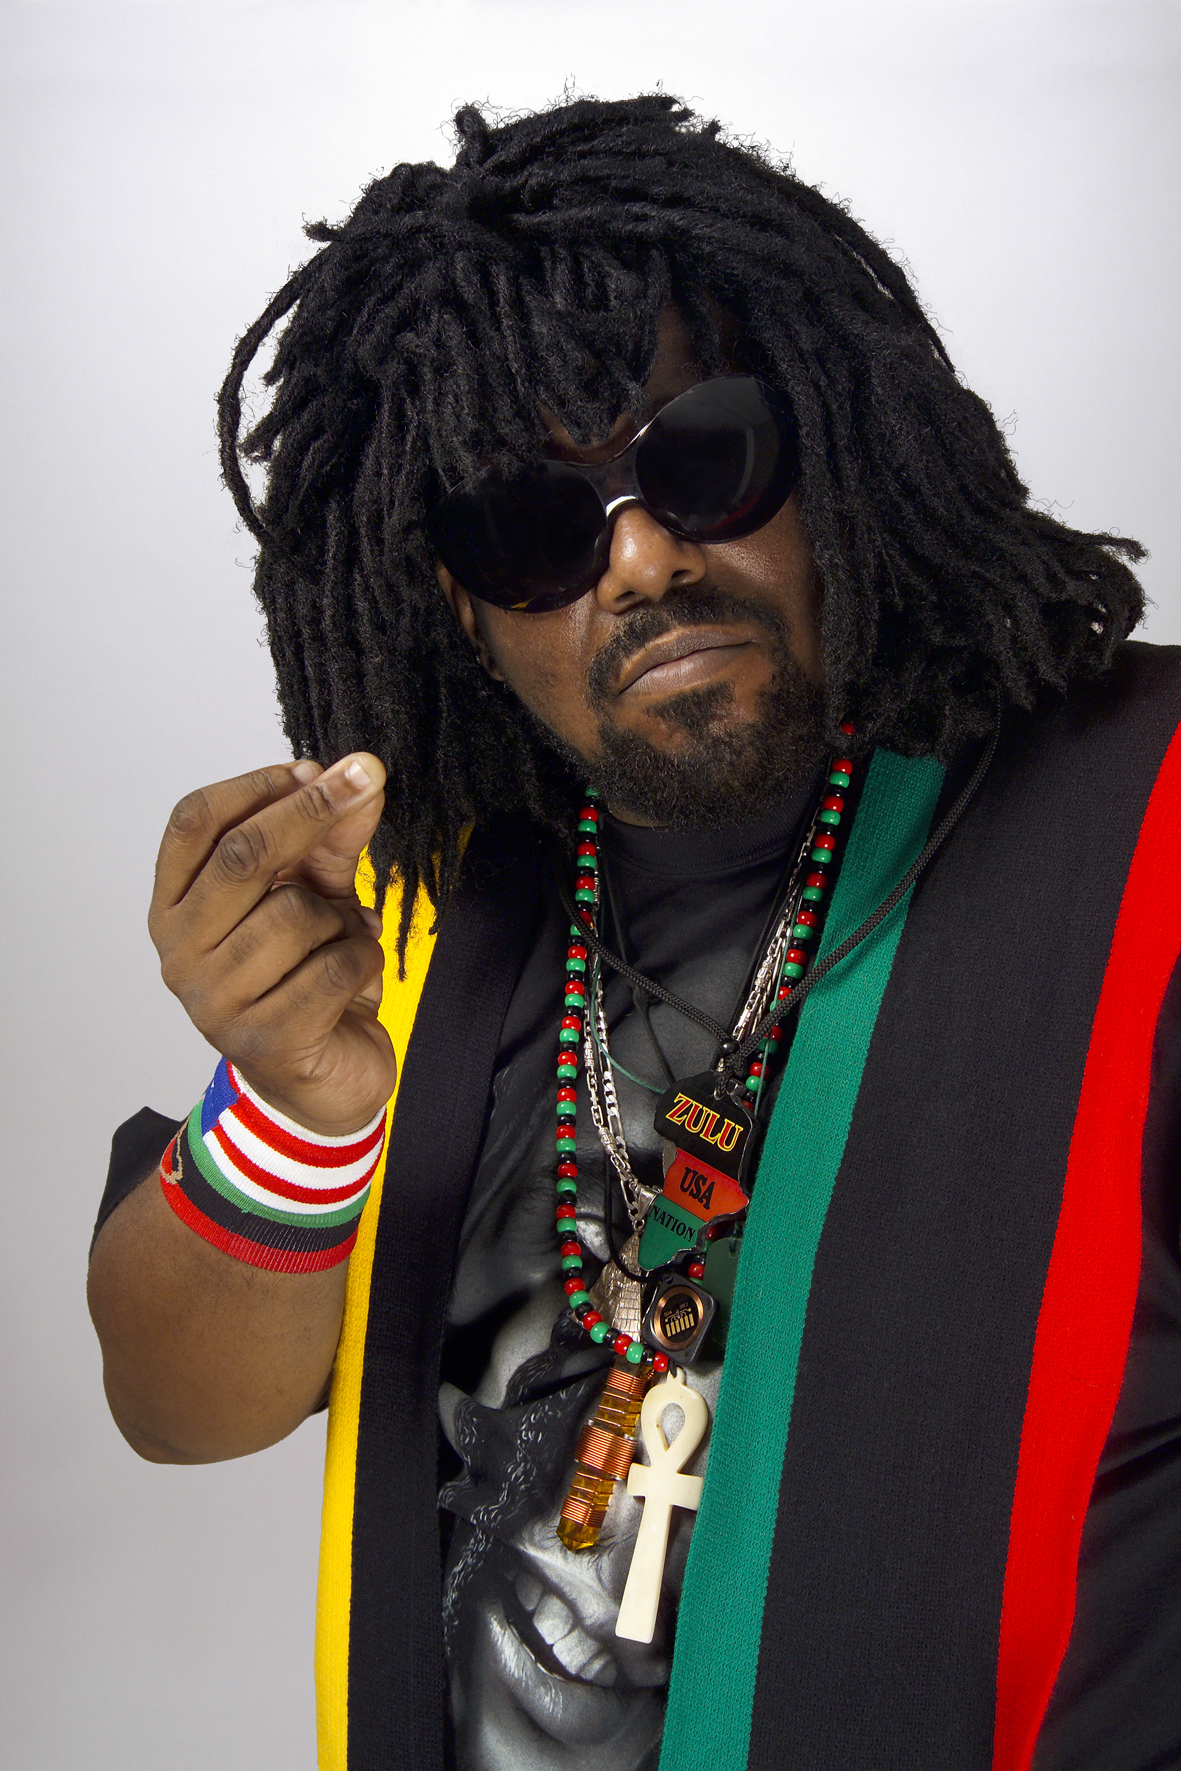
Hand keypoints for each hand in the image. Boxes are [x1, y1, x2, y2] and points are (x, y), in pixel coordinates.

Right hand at [149, 755, 395, 1135]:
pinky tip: (355, 977)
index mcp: (175, 907)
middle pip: (241, 856)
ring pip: (294, 914)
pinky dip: (361, 960)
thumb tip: (359, 775)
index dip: (256, 786)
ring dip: (340, 919)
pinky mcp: (263, 1041)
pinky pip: (332, 967)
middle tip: (363, 779)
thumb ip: (330, 839)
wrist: (327, 1080)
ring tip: (341, 941)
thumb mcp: (318, 895)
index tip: (313, 768)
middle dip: (310, 811)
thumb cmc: (307, 977)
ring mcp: (214, 1002)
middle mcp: (179, 953)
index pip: (194, 823)